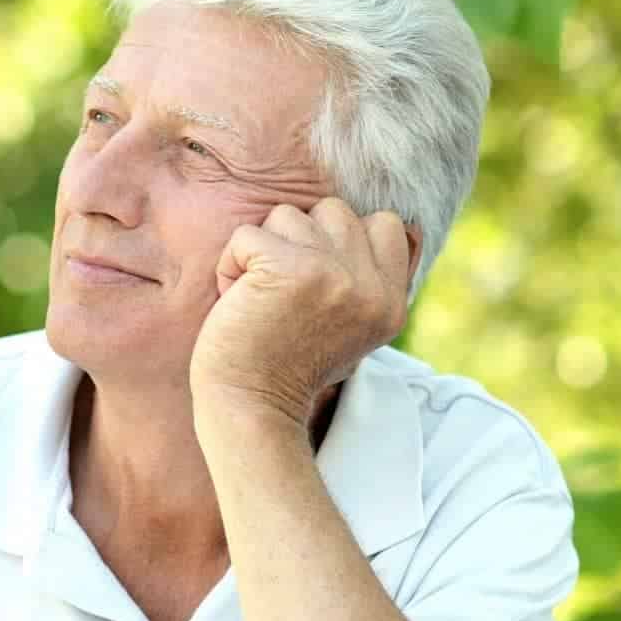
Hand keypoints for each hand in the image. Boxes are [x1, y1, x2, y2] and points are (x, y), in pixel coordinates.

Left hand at [189, 198, 415, 426]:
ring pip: (288, 216)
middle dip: (296, 243)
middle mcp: (370, 286)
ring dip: (261, 252)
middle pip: (333, 212)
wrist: (251, 409)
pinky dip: (230, 266)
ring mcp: (333, 274)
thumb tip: (379, 222)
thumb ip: (366, 280)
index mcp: (391, 301)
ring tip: (257, 298)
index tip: (311, 286)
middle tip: (279, 295)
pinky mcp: (288, 268)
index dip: (337, 241)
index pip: (384, 224)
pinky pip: (247, 235)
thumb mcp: (350, 328)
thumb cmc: (285, 368)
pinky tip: (236, 302)